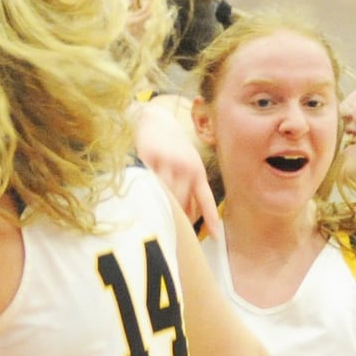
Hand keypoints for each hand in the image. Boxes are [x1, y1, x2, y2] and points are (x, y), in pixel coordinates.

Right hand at [131, 98, 220, 237]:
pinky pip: (147, 183)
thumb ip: (188, 187)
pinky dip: (144, 193)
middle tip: (170, 234)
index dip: (210, 219)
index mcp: (197, 170)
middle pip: (180, 202)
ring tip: (153, 220)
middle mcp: (184, 167)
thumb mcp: (187, 162)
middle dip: (176, 218)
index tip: (215, 237)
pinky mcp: (148, 158)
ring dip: (159, 208)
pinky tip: (140, 199)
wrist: (155, 119)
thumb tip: (187, 216)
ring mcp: (166, 162)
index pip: (205, 199)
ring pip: (163, 194)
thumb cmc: (172, 145)